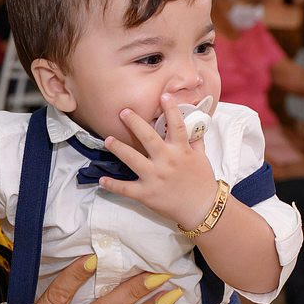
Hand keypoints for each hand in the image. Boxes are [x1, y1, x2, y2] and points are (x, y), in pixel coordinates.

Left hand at [99, 100, 218, 226]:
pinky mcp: (146, 194)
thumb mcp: (202, 157)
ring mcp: (155, 178)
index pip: (176, 125)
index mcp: (181, 151)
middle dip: (135, 123)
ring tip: (107, 140)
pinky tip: (101, 180)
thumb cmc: (202, 181)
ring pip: (133, 159)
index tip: (163, 95)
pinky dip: (113, 185)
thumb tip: (193, 123)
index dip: (170, 109)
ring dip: (119, 148)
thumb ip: (194, 140)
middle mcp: (166, 161)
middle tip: (123, 112)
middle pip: (148, 138)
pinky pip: (126, 189)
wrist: (202, 208)